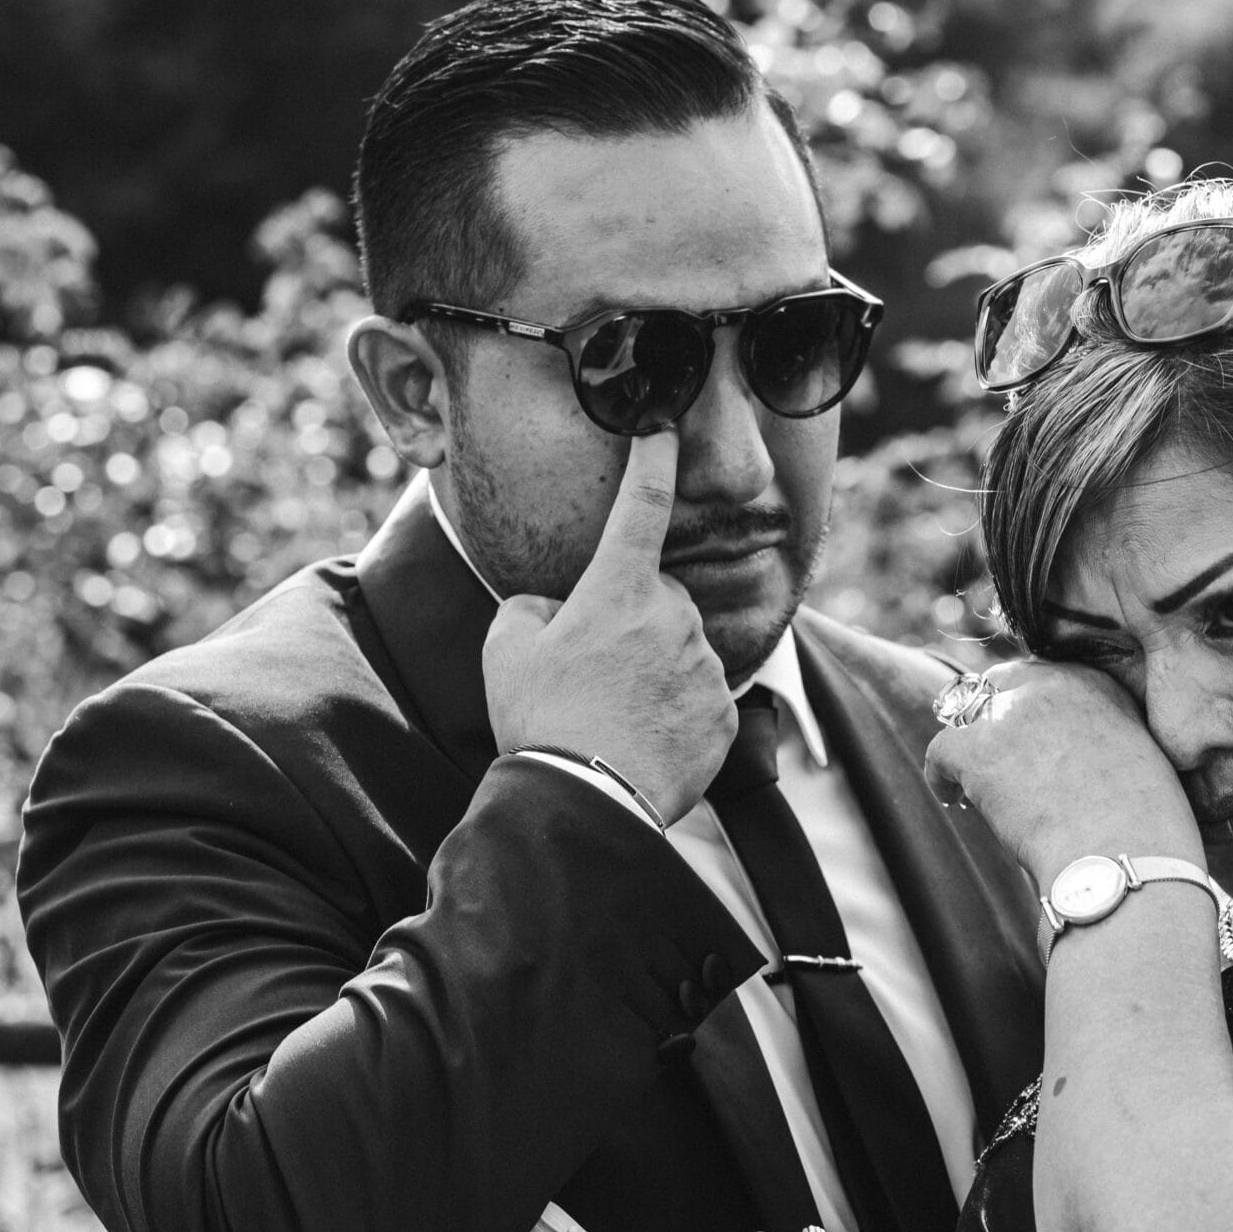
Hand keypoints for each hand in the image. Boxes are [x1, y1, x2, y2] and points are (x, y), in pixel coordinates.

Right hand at [481, 432, 735, 822]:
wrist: (585, 801)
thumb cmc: (541, 719)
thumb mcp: (507, 646)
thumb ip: (535, 606)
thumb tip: (558, 608)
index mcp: (621, 590)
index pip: (642, 506)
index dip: (652, 461)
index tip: (662, 430)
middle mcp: (675, 617)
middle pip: (657, 598)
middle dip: (630, 620)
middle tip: (591, 671)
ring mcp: (705, 667)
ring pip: (681, 649)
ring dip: (654, 668)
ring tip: (612, 714)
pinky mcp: (725, 715)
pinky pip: (699, 697)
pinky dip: (675, 712)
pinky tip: (642, 739)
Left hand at [925, 661, 1199, 878]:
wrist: (1123, 853)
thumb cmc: (1146, 829)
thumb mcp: (1143, 762)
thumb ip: (1110, 743)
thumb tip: (1081, 764)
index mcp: (1098, 682)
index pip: (1046, 676)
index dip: (1033, 710)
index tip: (1034, 741)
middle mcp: (1052, 684)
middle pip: (1003, 683)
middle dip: (997, 716)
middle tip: (998, 756)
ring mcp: (1010, 713)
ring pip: (967, 713)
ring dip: (971, 746)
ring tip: (975, 783)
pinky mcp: (976, 749)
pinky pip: (941, 752)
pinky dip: (943, 777)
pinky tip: (954, 800)